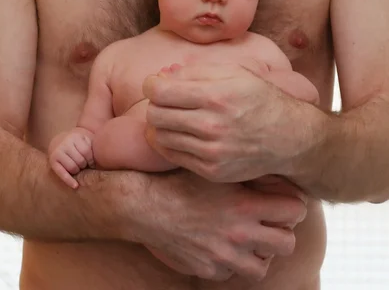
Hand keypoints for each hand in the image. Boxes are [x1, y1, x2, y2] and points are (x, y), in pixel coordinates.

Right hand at [48, 128, 94, 188]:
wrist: (58, 141)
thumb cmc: (77, 143)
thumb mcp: (86, 139)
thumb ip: (95, 144)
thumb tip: (106, 157)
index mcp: (76, 136)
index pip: (87, 152)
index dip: (91, 160)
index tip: (92, 163)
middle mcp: (65, 143)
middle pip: (80, 161)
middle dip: (84, 166)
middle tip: (84, 165)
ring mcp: (58, 152)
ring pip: (73, 168)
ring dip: (77, 171)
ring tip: (78, 168)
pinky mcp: (52, 161)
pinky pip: (61, 173)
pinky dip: (69, 181)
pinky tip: (75, 186)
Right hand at [135, 170, 306, 281]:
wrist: (146, 207)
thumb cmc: (180, 181)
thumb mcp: (215, 170)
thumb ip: (243, 173)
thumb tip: (270, 167)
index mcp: (244, 206)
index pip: (295, 211)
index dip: (293, 205)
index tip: (285, 202)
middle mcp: (239, 234)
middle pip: (287, 244)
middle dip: (283, 232)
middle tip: (271, 223)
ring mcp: (225, 257)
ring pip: (262, 267)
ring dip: (259, 253)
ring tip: (249, 239)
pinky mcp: (209, 270)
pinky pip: (232, 274)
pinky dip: (231, 263)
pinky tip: (222, 245)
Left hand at [143, 63, 313, 182]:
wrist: (289, 137)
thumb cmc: (260, 98)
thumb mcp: (235, 72)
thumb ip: (196, 70)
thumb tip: (163, 74)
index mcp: (217, 96)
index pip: (161, 92)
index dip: (151, 84)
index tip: (156, 83)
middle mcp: (212, 126)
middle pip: (156, 114)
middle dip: (155, 103)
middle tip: (165, 99)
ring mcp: (211, 152)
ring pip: (160, 136)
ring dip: (159, 123)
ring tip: (172, 116)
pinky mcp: (211, 171)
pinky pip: (172, 155)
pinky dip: (168, 142)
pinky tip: (178, 132)